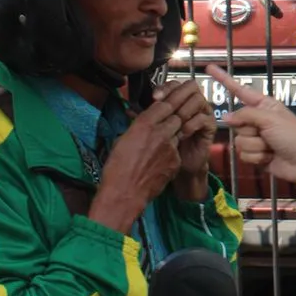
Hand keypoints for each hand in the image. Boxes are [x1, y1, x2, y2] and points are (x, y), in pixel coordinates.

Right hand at [89, 97, 182, 233]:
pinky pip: (177, 150)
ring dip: (173, 133)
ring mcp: (170, 147)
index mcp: (144, 124)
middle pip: (177, 115)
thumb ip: (135, 127)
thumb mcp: (121, 140)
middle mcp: (160, 132)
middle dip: (175, 115)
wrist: (124, 194)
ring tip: (163, 139)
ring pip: (179, 132)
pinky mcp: (176, 161)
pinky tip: (161, 158)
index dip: (167, 102)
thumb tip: (139, 121)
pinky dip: (172, 150)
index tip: (168, 101)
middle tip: (172, 117)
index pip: (164, 104)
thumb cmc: (116, 168)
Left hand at [155, 78, 217, 200]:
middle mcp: (191, 104)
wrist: (182, 167)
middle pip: (190, 86)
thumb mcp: (152, 132)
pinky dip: (192, 123)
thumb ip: (144, 119)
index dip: (165, 88)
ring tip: (175, 121)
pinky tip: (182, 132)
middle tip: (165, 105)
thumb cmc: (166, 148)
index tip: (154, 97)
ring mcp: (202, 114)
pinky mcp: (209, 127)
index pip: (174, 85)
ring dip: (185, 109)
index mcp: (178, 102)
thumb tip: (127, 111)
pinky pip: (203, 118)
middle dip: (177, 94)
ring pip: (198, 99)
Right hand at [207, 66, 295, 189]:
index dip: (223, 79)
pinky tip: (270, 157)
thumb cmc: (293, 135)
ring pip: (239, 141)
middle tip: (268, 135)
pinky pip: (243, 155)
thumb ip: (246, 115)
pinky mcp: (255, 155)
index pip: (238, 90)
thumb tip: (225, 118)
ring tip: (271, 148)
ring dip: (256, 147)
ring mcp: (255, 138)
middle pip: (236, 123)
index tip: (209, 68)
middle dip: (251, 131)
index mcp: (263, 105)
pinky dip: (257, 158)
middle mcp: (257, 120)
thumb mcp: (270, 119)